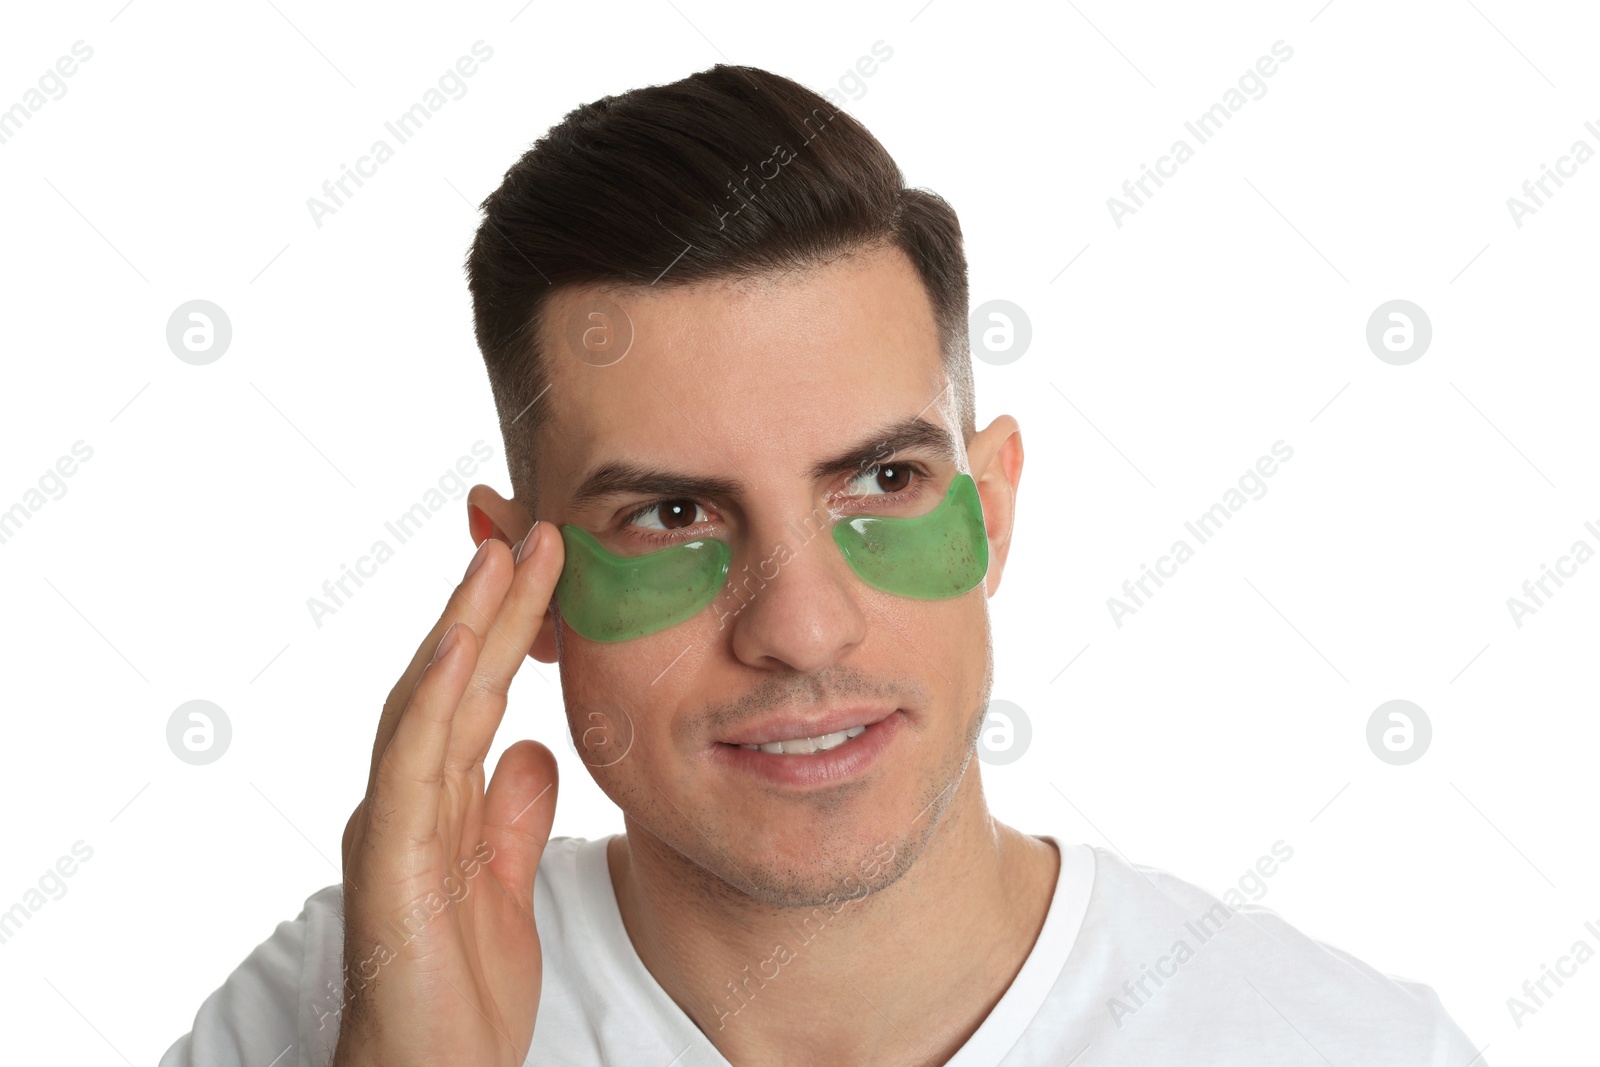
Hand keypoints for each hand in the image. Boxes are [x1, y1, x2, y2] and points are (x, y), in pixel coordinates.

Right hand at [333, 522, 563, 1065]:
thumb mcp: (503, 883)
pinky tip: (462, 648)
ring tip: (500, 557)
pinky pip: (410, 769)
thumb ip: (512, 813)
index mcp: (434, 801)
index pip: (476, 693)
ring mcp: (390, 826)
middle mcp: (404, 800)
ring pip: (426, 704)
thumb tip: (532, 747)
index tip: (547, 562)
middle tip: (534, 529)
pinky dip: (432, 701)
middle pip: (452, 681)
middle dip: (490, 603)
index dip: (507, 625)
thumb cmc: (459, 991)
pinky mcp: (387, 865)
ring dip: (463, 625)